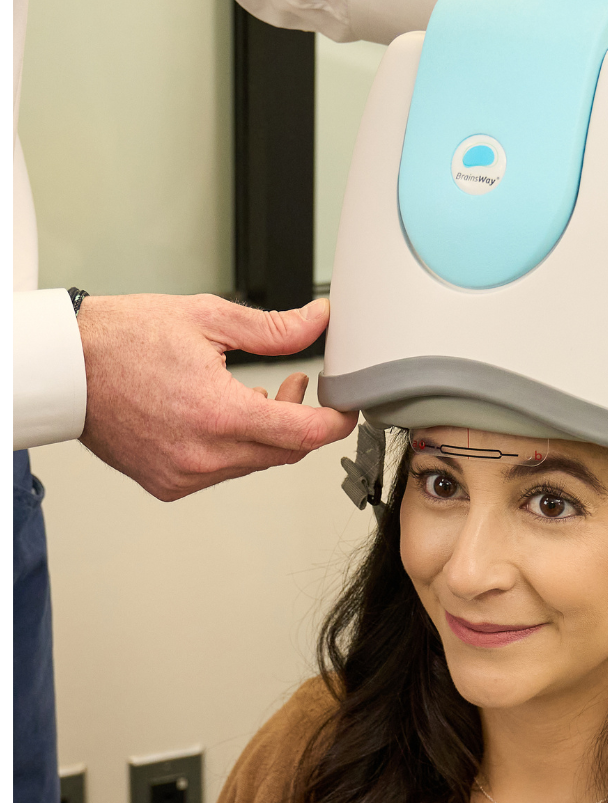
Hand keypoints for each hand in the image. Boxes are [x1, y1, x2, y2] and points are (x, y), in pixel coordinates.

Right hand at [77, 294, 356, 501]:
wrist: (68, 368)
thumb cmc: (122, 340)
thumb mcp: (207, 318)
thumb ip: (272, 329)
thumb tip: (316, 323)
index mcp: (218, 414)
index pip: (304, 434)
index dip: (335, 423)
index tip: (345, 410)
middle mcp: (203, 455)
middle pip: (284, 452)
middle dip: (301, 421)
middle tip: (295, 386)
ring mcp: (184, 475)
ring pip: (254, 463)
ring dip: (265, 433)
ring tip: (249, 393)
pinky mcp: (168, 484)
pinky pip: (221, 472)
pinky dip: (232, 448)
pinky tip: (216, 417)